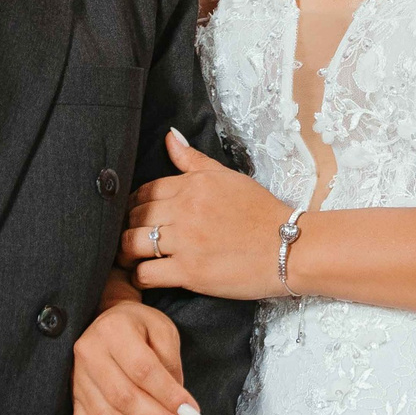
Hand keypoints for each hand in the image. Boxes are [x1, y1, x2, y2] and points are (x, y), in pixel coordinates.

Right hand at [74, 296, 200, 414]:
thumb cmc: (140, 327)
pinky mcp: (73, 398)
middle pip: (124, 398)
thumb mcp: (162, 330)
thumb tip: (178, 405)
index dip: (169, 397)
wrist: (106, 321)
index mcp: (113, 331)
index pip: (143, 370)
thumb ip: (170, 362)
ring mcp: (77, 378)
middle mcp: (89, 354)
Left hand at [123, 128, 294, 299]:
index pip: (145, 191)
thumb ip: (193, 159)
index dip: (135, 205)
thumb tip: (170, 137)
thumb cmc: (261, 213)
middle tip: (131, 238)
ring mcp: (185, 242)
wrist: (289, 247)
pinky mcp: (189, 272)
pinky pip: (146, 273)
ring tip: (131, 258)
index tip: (137, 216)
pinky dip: (139, 277)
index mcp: (193, 185)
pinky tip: (144, 277)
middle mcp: (185, 210)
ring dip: (126, 253)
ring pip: (132, 244)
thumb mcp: (228, 177)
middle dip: (127, 227)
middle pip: (134, 217)